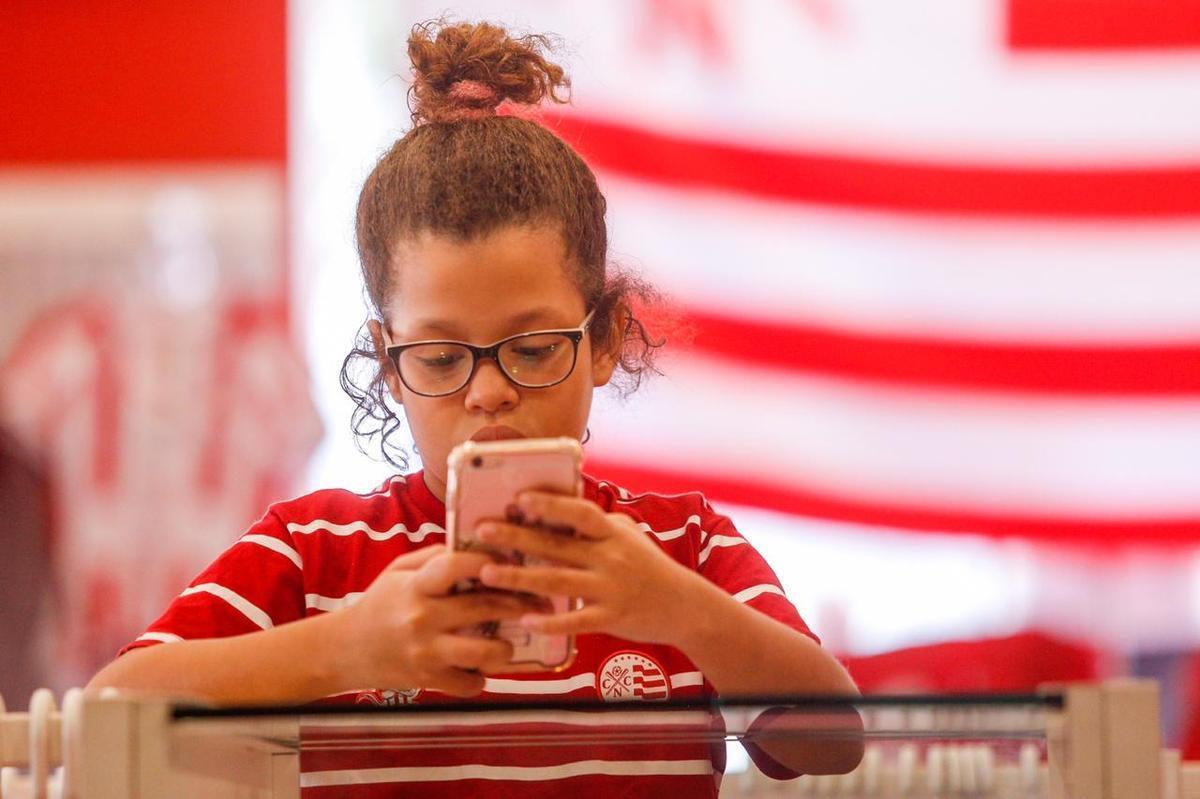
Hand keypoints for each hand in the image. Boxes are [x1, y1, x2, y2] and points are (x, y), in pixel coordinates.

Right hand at [333, 545, 543, 696]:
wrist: (346, 650)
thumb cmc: (381, 603)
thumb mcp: (400, 571)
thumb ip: (435, 558)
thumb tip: (476, 546)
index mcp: (417, 586)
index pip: (457, 566)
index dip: (489, 560)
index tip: (511, 561)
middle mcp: (423, 618)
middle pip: (483, 608)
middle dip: (519, 603)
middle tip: (540, 601)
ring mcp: (427, 652)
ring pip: (484, 652)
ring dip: (505, 647)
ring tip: (510, 642)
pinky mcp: (429, 680)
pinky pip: (470, 684)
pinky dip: (481, 678)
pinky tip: (482, 668)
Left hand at [474, 491, 706, 646]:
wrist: (684, 607)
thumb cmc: (651, 567)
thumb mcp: (630, 536)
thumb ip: (599, 524)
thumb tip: (565, 505)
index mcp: (612, 534)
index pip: (579, 513)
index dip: (550, 505)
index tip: (519, 498)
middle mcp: (610, 558)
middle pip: (556, 545)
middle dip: (516, 536)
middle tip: (481, 530)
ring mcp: (610, 589)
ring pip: (557, 581)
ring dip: (519, 577)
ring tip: (487, 573)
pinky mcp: (611, 618)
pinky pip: (575, 620)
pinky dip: (550, 620)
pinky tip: (525, 620)